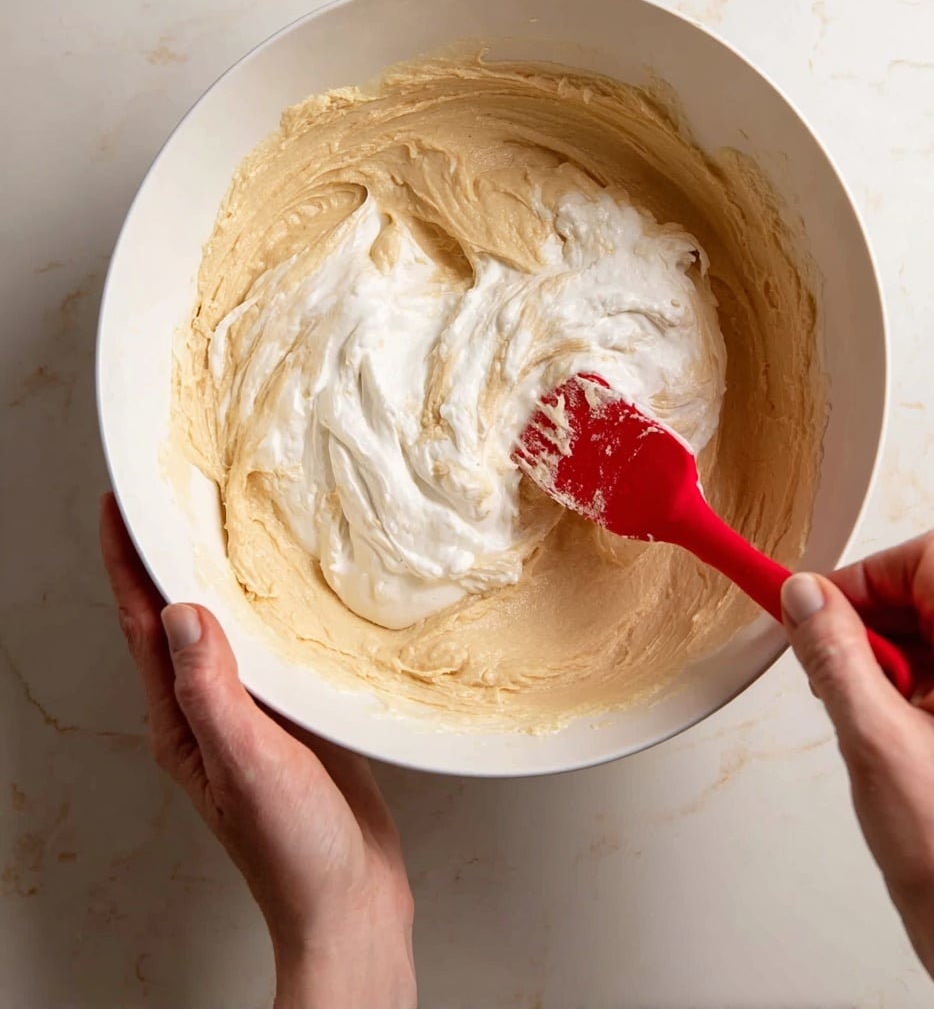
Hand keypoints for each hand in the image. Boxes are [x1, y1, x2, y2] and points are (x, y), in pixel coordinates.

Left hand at [99, 494, 415, 1008]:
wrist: (350, 901)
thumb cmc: (293, 850)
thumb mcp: (246, 765)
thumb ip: (212, 691)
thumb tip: (180, 614)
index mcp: (180, 721)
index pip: (141, 628)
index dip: (125, 563)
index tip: (117, 507)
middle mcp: (207, 712)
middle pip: (174, 621)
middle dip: (165, 558)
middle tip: (171, 498)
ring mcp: (249, 714)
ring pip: (225, 630)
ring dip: (216, 577)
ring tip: (223, 526)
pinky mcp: (292, 718)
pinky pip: (269, 650)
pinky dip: (268, 611)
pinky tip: (287, 591)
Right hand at [782, 530, 933, 1007]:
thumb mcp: (876, 743)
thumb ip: (834, 656)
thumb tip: (804, 599)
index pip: (930, 558)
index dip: (868, 576)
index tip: (817, 609)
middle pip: (932, 589)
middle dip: (872, 618)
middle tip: (835, 665)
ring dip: (887, 655)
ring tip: (868, 712)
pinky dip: (906, 684)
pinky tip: (889, 728)